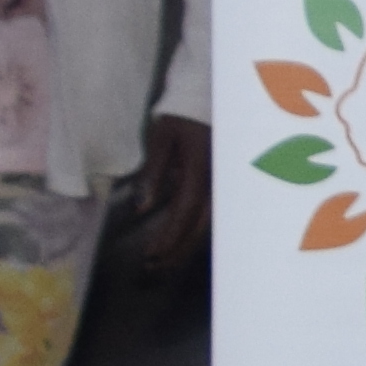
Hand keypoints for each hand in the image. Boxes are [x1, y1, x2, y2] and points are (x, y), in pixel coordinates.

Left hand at [119, 110, 212, 272]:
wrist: (206, 98)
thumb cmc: (181, 117)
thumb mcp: (161, 139)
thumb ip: (153, 174)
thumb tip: (142, 209)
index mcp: (200, 171)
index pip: (184, 213)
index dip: (168, 237)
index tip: (150, 255)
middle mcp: (216, 183)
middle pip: (199, 226)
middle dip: (176, 249)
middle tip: (152, 267)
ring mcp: (222, 184)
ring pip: (207, 223)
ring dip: (185, 244)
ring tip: (163, 260)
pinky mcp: (222, 184)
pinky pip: (210, 214)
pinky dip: (193, 231)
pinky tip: (180, 240)